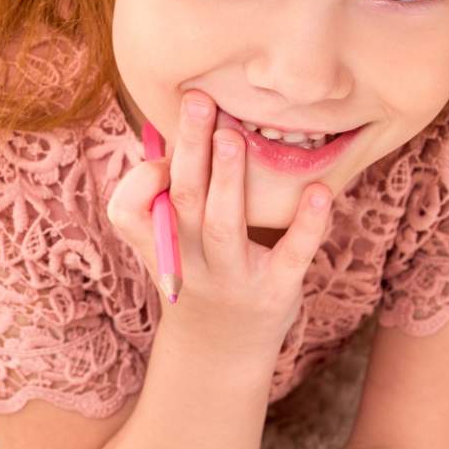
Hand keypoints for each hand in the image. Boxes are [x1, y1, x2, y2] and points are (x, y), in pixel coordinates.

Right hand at [105, 89, 332, 349]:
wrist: (223, 349)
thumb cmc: (199, 273)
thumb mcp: (169, 243)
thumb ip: (169, 194)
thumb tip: (183, 127)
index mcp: (159, 244)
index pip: (127, 213)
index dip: (139, 182)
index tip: (160, 154)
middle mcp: (189, 261)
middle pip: (183, 200)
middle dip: (189, 149)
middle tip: (199, 100)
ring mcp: (232, 277)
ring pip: (223, 226)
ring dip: (228, 180)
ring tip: (234, 135)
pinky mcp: (275, 290)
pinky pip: (290, 255)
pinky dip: (307, 225)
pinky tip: (320, 191)